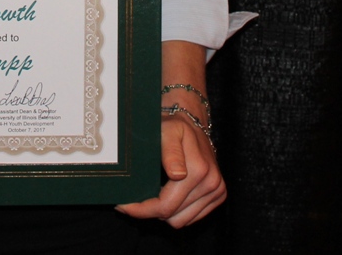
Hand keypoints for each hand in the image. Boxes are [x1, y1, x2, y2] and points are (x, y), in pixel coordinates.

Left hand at [117, 110, 225, 227]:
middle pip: (173, 216)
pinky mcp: (218, 195)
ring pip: (182, 220)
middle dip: (150, 212)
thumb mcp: (167, 130)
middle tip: (131, 202)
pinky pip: (192, 217)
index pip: (166, 205)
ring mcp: (216, 191)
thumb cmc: (174, 125)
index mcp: (198, 170)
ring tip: (149, 197)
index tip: (124, 205)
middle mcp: (211, 183)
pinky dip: (177, 211)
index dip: (143, 209)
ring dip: (164, 213)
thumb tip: (177, 175)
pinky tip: (165, 196)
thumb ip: (171, 151)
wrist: (192, 120)